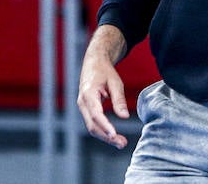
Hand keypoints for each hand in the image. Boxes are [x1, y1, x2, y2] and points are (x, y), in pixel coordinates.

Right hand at [77, 26, 129, 148]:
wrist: (93, 63)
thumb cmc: (105, 71)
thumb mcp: (115, 82)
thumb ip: (119, 100)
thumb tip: (124, 117)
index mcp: (88, 94)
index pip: (96, 114)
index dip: (105, 125)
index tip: (114, 135)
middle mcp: (82, 102)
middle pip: (92, 125)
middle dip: (106, 136)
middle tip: (122, 143)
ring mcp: (82, 107)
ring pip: (91, 127)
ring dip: (105, 136)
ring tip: (121, 143)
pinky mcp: (86, 109)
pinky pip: (92, 123)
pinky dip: (102, 131)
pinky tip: (114, 136)